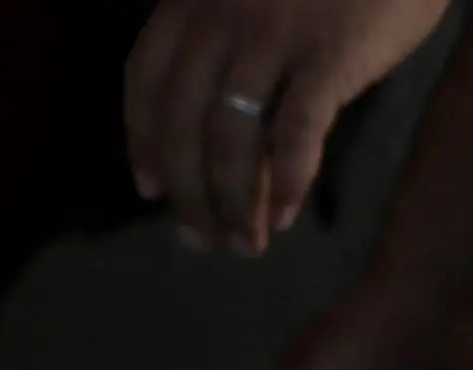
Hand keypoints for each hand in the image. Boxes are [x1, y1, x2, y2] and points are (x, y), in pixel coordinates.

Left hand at [129, 0, 448, 250]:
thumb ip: (232, 42)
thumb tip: (221, 128)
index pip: (147, 77)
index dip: (143, 138)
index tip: (149, 187)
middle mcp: (221, 17)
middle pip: (183, 120)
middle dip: (186, 191)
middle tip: (200, 241)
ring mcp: (274, 37)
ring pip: (231, 137)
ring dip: (232, 202)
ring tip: (245, 244)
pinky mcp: (329, 58)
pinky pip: (295, 132)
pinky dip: (285, 183)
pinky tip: (284, 216)